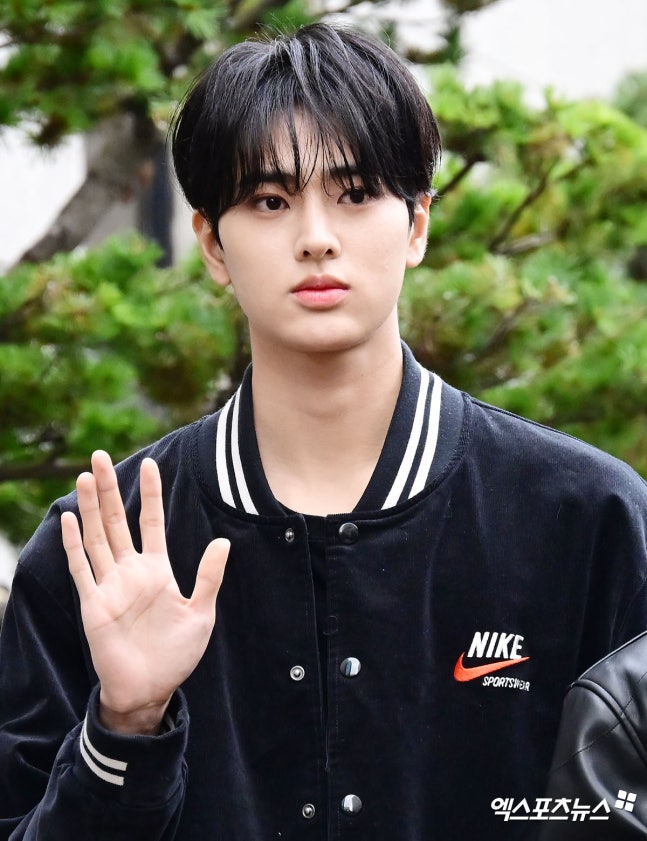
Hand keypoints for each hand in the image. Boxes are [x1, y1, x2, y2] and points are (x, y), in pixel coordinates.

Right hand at [61, 450, 229, 733]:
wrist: (150, 689)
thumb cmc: (177, 653)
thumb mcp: (201, 612)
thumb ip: (208, 577)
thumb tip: (223, 542)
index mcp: (158, 569)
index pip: (152, 522)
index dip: (151, 494)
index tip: (150, 464)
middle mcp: (131, 571)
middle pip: (117, 521)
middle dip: (111, 489)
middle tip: (100, 456)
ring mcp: (110, 585)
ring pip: (97, 537)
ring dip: (90, 508)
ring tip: (86, 477)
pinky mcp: (93, 604)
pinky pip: (81, 569)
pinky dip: (74, 545)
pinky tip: (69, 520)